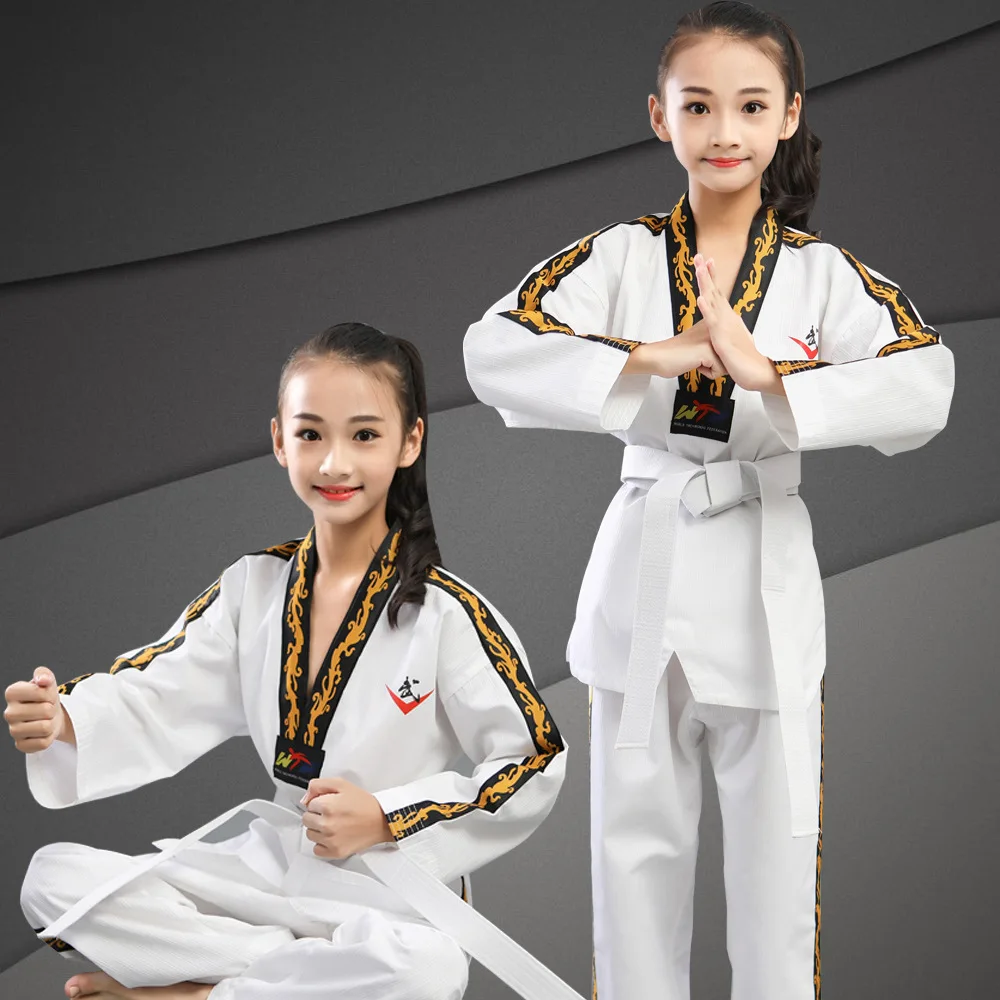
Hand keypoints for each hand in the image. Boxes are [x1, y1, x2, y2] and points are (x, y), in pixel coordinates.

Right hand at [4, 667, 72, 752]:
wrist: (50, 715)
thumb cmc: (45, 698)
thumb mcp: (46, 680)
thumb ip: (44, 674)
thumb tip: (43, 679)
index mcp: (12, 693)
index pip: (39, 692)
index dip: (49, 693)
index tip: (46, 695)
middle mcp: (9, 713)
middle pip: (45, 711)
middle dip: (52, 709)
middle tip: (47, 709)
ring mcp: (13, 731)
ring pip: (45, 727)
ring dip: (52, 723)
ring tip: (45, 719)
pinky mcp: (21, 745)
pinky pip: (43, 743)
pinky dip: (49, 737)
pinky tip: (43, 732)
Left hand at [300, 777, 393, 859]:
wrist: (381, 821)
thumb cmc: (363, 803)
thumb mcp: (342, 784)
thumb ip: (318, 785)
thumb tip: (305, 798)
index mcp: (327, 806)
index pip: (309, 804)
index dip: (320, 802)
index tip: (330, 803)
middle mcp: (326, 824)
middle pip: (306, 820)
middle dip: (317, 815)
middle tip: (332, 813)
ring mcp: (330, 840)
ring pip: (310, 834)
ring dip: (318, 829)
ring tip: (334, 824)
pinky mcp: (334, 852)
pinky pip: (316, 849)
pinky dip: (323, 844)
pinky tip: (333, 836)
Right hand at [624, 318, 726, 379]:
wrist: (658, 357)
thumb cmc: (676, 353)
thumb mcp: (699, 342)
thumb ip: (714, 342)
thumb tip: (729, 352)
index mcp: (713, 323)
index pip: (731, 346)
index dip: (719, 355)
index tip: (705, 351)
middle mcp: (714, 329)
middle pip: (730, 356)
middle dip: (716, 363)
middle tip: (697, 356)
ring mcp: (712, 339)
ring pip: (726, 365)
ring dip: (711, 368)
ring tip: (696, 359)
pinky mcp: (708, 351)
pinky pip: (718, 372)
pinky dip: (706, 373)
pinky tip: (694, 363)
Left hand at [694, 254, 783, 394]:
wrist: (758, 373)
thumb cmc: (745, 362)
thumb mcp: (730, 345)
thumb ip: (724, 336)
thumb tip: (720, 335)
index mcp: (728, 319)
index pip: (718, 294)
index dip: (711, 277)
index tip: (706, 261)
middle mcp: (728, 319)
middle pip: (715, 291)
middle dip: (706, 272)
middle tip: (699, 255)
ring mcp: (726, 327)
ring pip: (714, 301)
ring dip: (706, 283)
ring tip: (699, 268)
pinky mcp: (723, 339)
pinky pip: (713, 322)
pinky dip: (707, 309)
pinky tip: (700, 298)